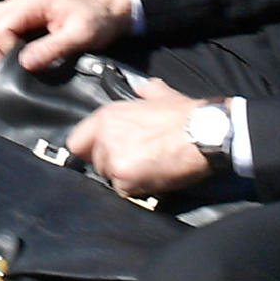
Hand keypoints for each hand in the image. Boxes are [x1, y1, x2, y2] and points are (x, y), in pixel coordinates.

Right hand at [0, 0, 134, 74]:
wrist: (109, 10)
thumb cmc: (97, 19)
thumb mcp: (80, 35)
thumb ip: (52, 48)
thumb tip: (25, 63)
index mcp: (33, 2)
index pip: (1, 25)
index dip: (2, 49)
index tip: (13, 67)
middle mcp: (23, 0)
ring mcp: (22, 5)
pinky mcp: (24, 13)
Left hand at [64, 86, 212, 197]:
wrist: (203, 134)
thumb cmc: (184, 114)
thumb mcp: (159, 94)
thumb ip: (144, 92)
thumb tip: (143, 89)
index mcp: (107, 116)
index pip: (76, 142)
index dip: (90, 150)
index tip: (101, 153)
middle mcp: (104, 137)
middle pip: (95, 162)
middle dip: (112, 164)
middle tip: (136, 161)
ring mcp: (113, 159)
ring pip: (109, 177)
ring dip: (125, 177)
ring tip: (147, 168)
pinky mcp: (126, 179)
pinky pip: (124, 191)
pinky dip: (137, 189)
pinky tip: (153, 177)